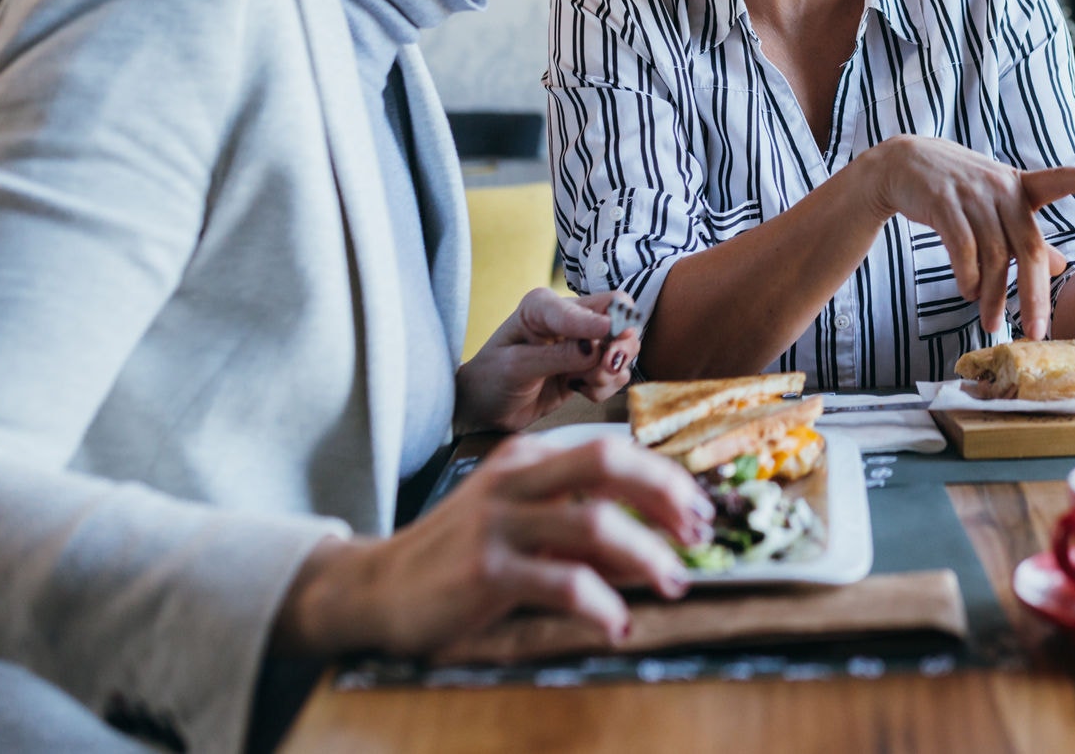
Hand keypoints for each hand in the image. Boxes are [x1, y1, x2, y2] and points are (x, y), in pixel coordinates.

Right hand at [275, 434, 713, 661]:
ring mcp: (497, 522)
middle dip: (666, 493)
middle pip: (608, 461)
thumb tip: (656, 543)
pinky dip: (602, 604)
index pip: (611, 450)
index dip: (664, 477)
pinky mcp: (485, 570)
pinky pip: (562, 581)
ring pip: (594, 521)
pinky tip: (618, 624)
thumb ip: (578, 526)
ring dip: (646, 555)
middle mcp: (514, 478)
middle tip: (698, 533)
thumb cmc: (459, 557)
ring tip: (673, 584)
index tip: (698, 509)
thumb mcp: (522, 526)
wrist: (376, 588)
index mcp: (526, 459)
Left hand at [456, 287, 641, 434]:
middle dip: (618, 348)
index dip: (609, 323)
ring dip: (610, 372)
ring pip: (623, 349)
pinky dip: (605, 387)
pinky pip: (616, 375)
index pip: (594, 304)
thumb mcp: (518, 367)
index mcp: (545, 306)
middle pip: (621, 321)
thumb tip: (597, 347)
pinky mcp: (588, 368)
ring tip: (583, 384)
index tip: (607, 344)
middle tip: (605, 368)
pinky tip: (581, 391)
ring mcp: (582, 344)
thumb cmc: (491, 380)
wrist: (484, 408)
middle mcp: (569, 318)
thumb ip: (558, 356)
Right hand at [862, 136, 1074, 340]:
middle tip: (1037, 331)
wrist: (902, 164)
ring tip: (991, 323)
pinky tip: (968, 294)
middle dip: (1034, 294)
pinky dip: (967, 278)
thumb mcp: (996, 206)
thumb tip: (1062, 268)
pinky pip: (963, 249)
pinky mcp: (944, 202)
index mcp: (1021, 187)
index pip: (1062, 180)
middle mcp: (1003, 188)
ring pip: (994, 256)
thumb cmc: (957, 190)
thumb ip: (1026, 235)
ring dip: (992, 296)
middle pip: (1030, 247)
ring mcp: (973, 194)